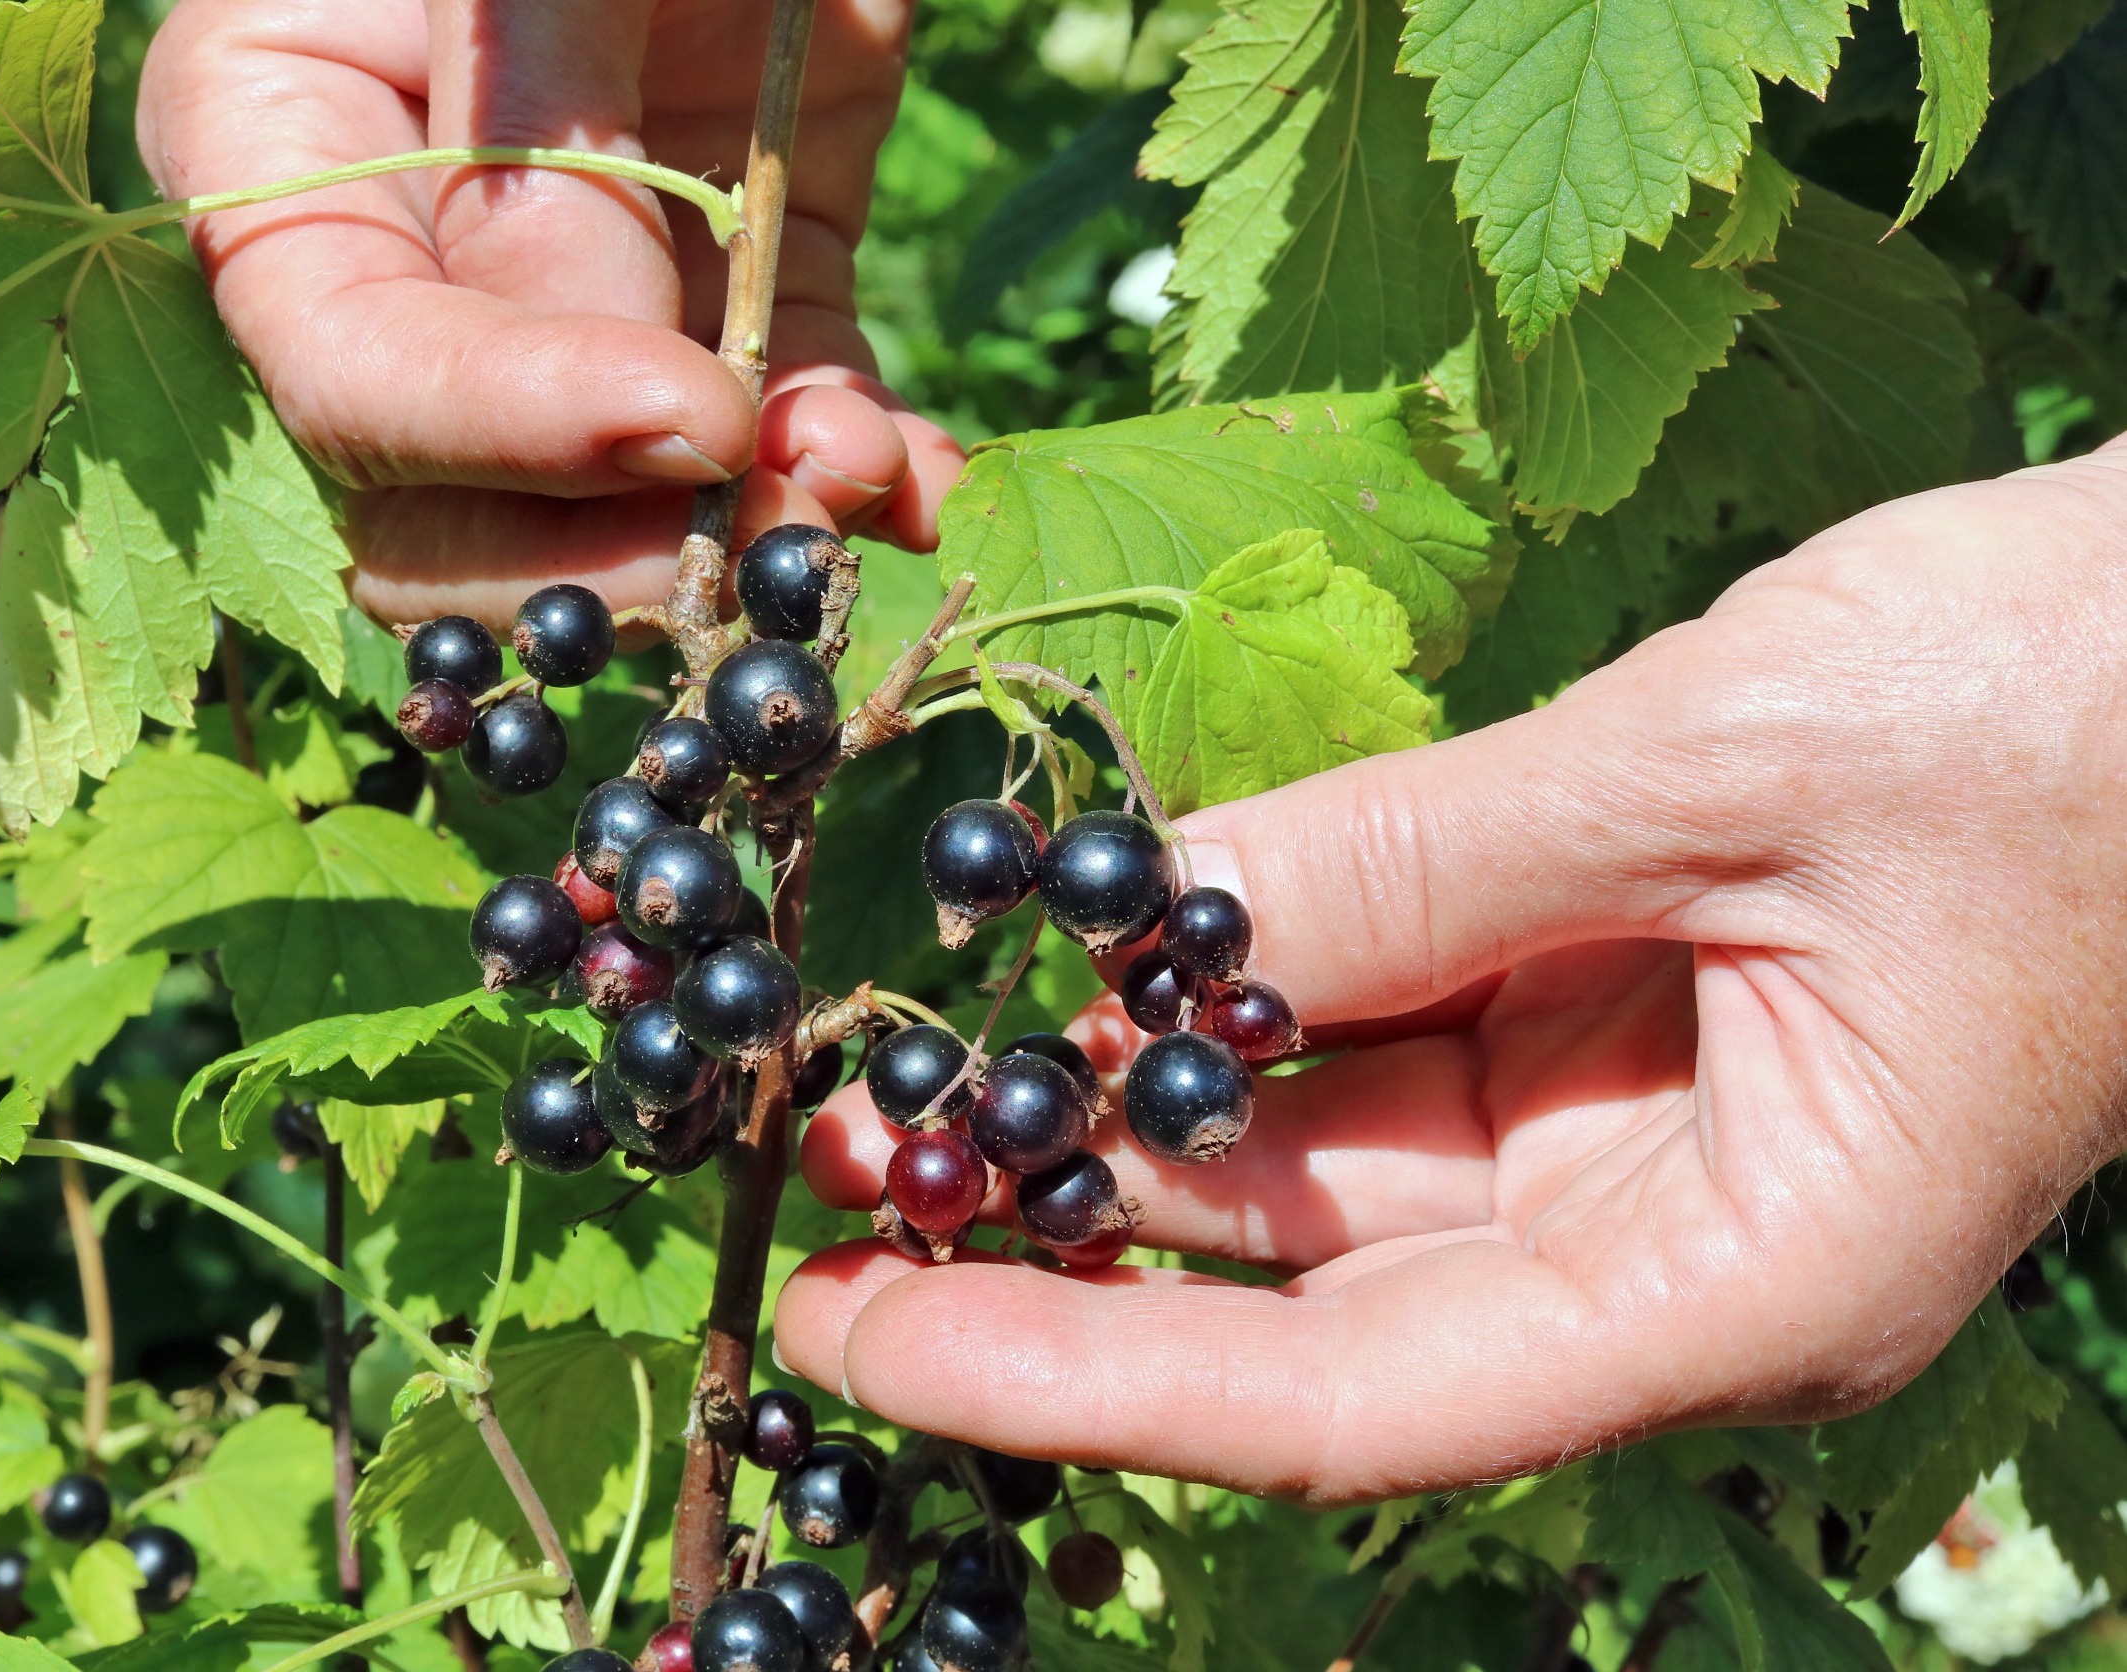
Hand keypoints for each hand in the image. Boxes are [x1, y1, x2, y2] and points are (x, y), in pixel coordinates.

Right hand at [136, 0, 962, 625]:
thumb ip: (546, 119)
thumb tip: (629, 399)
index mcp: (283, 143)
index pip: (354, 372)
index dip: (508, 435)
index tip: (686, 428)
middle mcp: (416, 250)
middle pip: (462, 499)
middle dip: (618, 544)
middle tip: (768, 539)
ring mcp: (595, 281)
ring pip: (635, 496)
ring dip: (756, 527)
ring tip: (862, 489)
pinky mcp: (753, 276)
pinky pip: (793, 413)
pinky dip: (861, 462)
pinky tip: (926, 483)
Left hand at [774, 441, 2126, 1500]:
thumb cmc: (2088, 706)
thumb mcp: (1725, 766)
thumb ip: (1426, 858)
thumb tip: (1154, 917)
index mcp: (1742, 1279)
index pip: (1342, 1396)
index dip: (1079, 1376)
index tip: (861, 1335)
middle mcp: (1667, 1243)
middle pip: (1303, 1292)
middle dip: (1059, 1229)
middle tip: (830, 1164)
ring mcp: (1635, 1130)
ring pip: (1322, 1162)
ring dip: (1121, 1109)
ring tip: (908, 1071)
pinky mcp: (1612, 1010)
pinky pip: (1380, 1033)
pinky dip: (1232, 995)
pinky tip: (1088, 955)